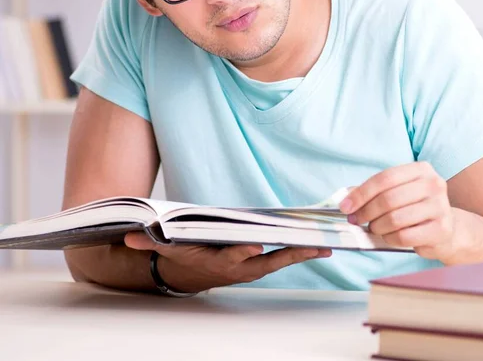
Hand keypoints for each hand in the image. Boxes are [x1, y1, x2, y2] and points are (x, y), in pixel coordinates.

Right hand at [124, 233, 331, 292]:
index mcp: (217, 262)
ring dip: (303, 254)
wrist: (193, 276)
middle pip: (268, 261)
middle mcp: (239, 267)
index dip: (242, 253)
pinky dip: (300, 252)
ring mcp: (253, 267)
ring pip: (281, 260)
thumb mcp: (166, 251)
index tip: (254, 246)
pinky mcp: (261, 263)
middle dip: (291, 255)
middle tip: (315, 248)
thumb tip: (127, 235)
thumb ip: (149, 243)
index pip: (231, 258)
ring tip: (327, 245)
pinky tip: (319, 244)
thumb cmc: (184, 257)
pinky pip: (283, 257)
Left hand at [339, 162, 456, 261]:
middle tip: (357, 220)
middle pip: (389, 198)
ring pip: (395, 219)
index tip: (346, 206)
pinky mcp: (441, 229)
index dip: (361, 193)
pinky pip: (404, 236)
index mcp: (421, 169)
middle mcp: (434, 184)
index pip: (385, 178)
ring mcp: (440, 207)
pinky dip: (390, 239)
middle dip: (367, 212)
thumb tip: (346, 198)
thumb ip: (374, 192)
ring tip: (375, 228)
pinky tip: (389, 237)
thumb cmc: (416, 208)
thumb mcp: (398, 192)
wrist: (447, 229)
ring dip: (377, 227)